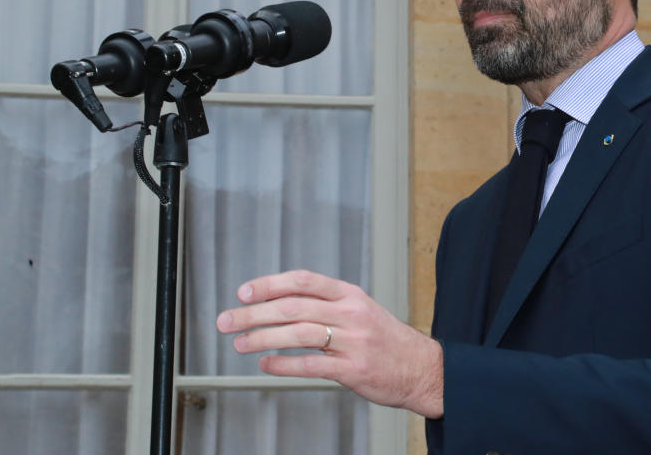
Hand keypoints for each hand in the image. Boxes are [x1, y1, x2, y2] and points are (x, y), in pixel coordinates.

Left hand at [216, 269, 443, 418]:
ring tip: (239, 343)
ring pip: (299, 334)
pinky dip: (284, 364)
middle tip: (227, 320)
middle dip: (254, 313)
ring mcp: (353, 341)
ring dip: (262, 337)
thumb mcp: (360, 311)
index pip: (303, 280)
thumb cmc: (386, 341)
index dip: (269, 284)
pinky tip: (266, 364)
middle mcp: (351, 313)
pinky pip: (311, 365)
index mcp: (350, 295)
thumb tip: (279, 304)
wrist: (423, 369)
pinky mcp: (354, 368)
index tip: (244, 292)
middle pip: (293, 307)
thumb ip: (325, 305)